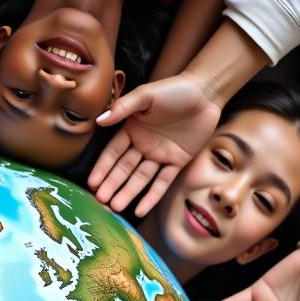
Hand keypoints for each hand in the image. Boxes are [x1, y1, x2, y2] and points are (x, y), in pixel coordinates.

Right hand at [89, 73, 220, 215]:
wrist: (206, 93)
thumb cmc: (174, 90)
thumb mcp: (146, 95)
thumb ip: (123, 108)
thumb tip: (99, 120)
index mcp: (132, 130)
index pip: (113, 153)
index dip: (103, 168)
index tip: (93, 183)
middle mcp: (143, 145)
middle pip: (124, 169)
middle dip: (112, 185)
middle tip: (101, 200)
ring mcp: (159, 156)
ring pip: (141, 178)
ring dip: (128, 193)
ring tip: (116, 207)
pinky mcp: (177, 163)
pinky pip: (163, 182)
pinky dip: (152, 197)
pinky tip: (140, 210)